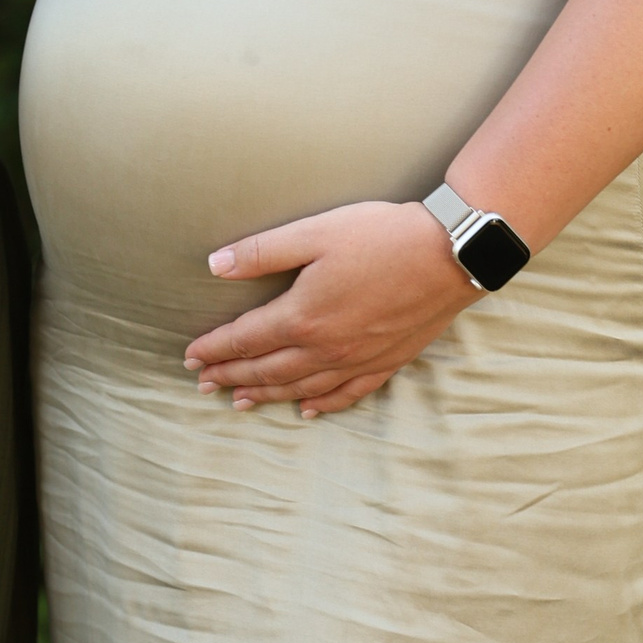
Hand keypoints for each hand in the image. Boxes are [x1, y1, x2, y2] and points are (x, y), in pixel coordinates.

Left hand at [185, 199, 471, 415]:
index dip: (215, 349)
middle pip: (267, 369)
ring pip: (301, 387)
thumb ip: (262, 252)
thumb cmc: (381, 236)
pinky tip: (307, 410)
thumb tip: (214, 265)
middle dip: (231, 376)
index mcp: (302, 317)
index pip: (245, 339)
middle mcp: (326, 348)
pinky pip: (345, 395)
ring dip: (267, 395)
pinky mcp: (386, 362)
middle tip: (203, 384)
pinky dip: (321, 405)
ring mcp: (357, 360)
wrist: (451, 254)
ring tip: (240, 402)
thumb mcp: (314, 232)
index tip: (190, 357)